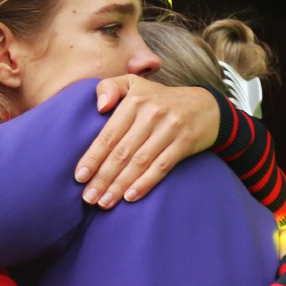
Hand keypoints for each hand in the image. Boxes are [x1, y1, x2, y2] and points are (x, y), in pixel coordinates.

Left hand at [74, 75, 219, 208]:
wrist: (206, 106)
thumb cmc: (161, 99)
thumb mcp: (135, 83)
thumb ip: (110, 87)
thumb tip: (99, 106)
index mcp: (135, 101)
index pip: (109, 134)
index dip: (93, 158)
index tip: (79, 177)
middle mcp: (151, 114)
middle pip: (122, 152)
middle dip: (102, 177)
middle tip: (88, 198)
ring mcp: (169, 129)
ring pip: (139, 162)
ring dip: (120, 185)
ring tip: (105, 202)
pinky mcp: (184, 143)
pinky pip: (161, 167)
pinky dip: (145, 183)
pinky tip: (131, 197)